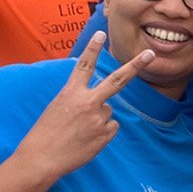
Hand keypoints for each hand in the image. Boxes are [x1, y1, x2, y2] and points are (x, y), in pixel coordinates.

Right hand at [12, 33, 151, 179]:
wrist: (42, 158)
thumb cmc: (46, 133)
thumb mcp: (57, 107)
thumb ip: (79, 99)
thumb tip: (103, 103)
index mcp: (71, 92)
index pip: (84, 66)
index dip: (93, 49)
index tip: (101, 33)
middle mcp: (88, 102)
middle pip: (117, 80)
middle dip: (135, 66)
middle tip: (150, 54)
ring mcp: (98, 118)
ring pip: (108, 111)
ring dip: (97, 119)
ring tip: (79, 131)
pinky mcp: (106, 134)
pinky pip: (110, 127)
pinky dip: (101, 133)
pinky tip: (86, 140)